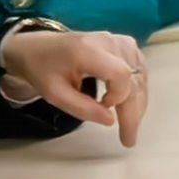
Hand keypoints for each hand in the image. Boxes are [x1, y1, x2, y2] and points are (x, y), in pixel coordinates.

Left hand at [1, 28, 149, 145]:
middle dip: (134, 110)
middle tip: (128, 138)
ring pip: (140, 75)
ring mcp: (119, 40)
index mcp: (88, 50)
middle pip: (134, 77)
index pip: (120, 74)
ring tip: (129, 124)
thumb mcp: (54, 94)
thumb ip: (81, 108)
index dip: (119, 96)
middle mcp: (109, 41)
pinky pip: (140, 68)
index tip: (106, 108)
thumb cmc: (43, 70)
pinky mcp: (124, 43)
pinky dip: (137, 88)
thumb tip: (110, 120)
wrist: (37, 47)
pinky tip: (130, 102)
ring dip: (137, 101)